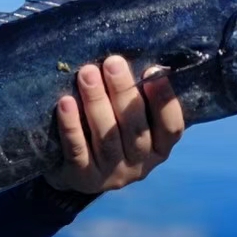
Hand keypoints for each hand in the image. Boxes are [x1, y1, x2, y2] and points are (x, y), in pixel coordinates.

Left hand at [45, 56, 184, 195]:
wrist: (73, 170)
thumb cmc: (109, 130)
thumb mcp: (129, 118)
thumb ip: (139, 97)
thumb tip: (145, 58)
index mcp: (159, 148)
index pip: (171, 127)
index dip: (164, 100)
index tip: (153, 71)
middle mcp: (140, 164)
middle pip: (135, 128)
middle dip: (124, 92)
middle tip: (112, 63)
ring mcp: (112, 174)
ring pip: (107, 137)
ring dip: (97, 102)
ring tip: (87, 74)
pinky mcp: (83, 178)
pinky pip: (77, 150)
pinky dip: (71, 126)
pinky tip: (65, 102)